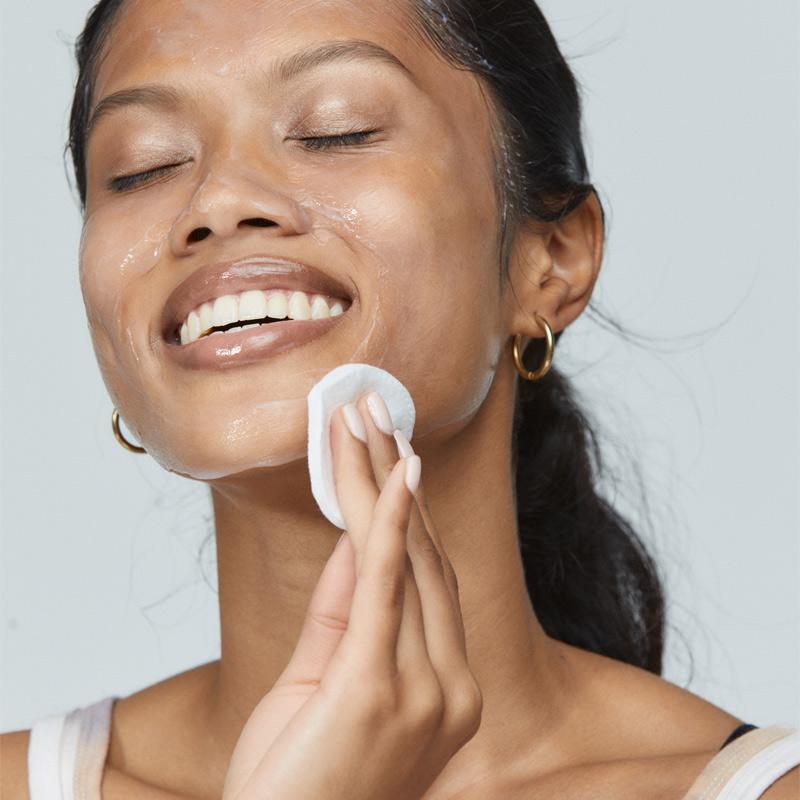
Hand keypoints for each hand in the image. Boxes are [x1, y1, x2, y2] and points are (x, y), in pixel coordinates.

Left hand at [222, 391, 482, 799]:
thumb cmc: (299, 781)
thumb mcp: (325, 681)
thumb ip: (348, 608)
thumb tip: (357, 536)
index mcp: (449, 691)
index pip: (430, 580)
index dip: (410, 510)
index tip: (393, 451)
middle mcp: (452, 688)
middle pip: (426, 557)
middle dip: (396, 476)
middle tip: (374, 411)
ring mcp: (426, 691)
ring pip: (407, 559)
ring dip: (381, 480)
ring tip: (361, 419)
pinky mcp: (381, 688)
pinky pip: (388, 585)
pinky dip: (389, 520)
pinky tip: (389, 469)